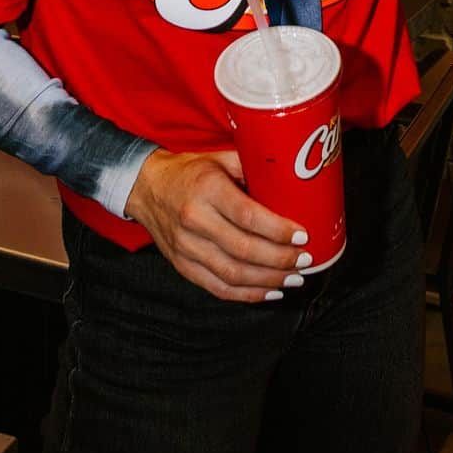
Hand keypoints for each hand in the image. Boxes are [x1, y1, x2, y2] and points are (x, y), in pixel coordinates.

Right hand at [125, 148, 308, 302]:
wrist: (146, 188)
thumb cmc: (189, 171)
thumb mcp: (219, 158)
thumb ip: (251, 167)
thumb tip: (290, 180)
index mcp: (207, 189)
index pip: (248, 216)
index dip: (278, 231)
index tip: (302, 236)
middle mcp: (194, 220)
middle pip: (244, 250)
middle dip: (281, 260)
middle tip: (306, 260)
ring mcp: (186, 247)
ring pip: (233, 274)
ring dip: (269, 280)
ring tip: (294, 278)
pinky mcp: (183, 266)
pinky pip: (218, 287)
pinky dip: (247, 294)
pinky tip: (270, 291)